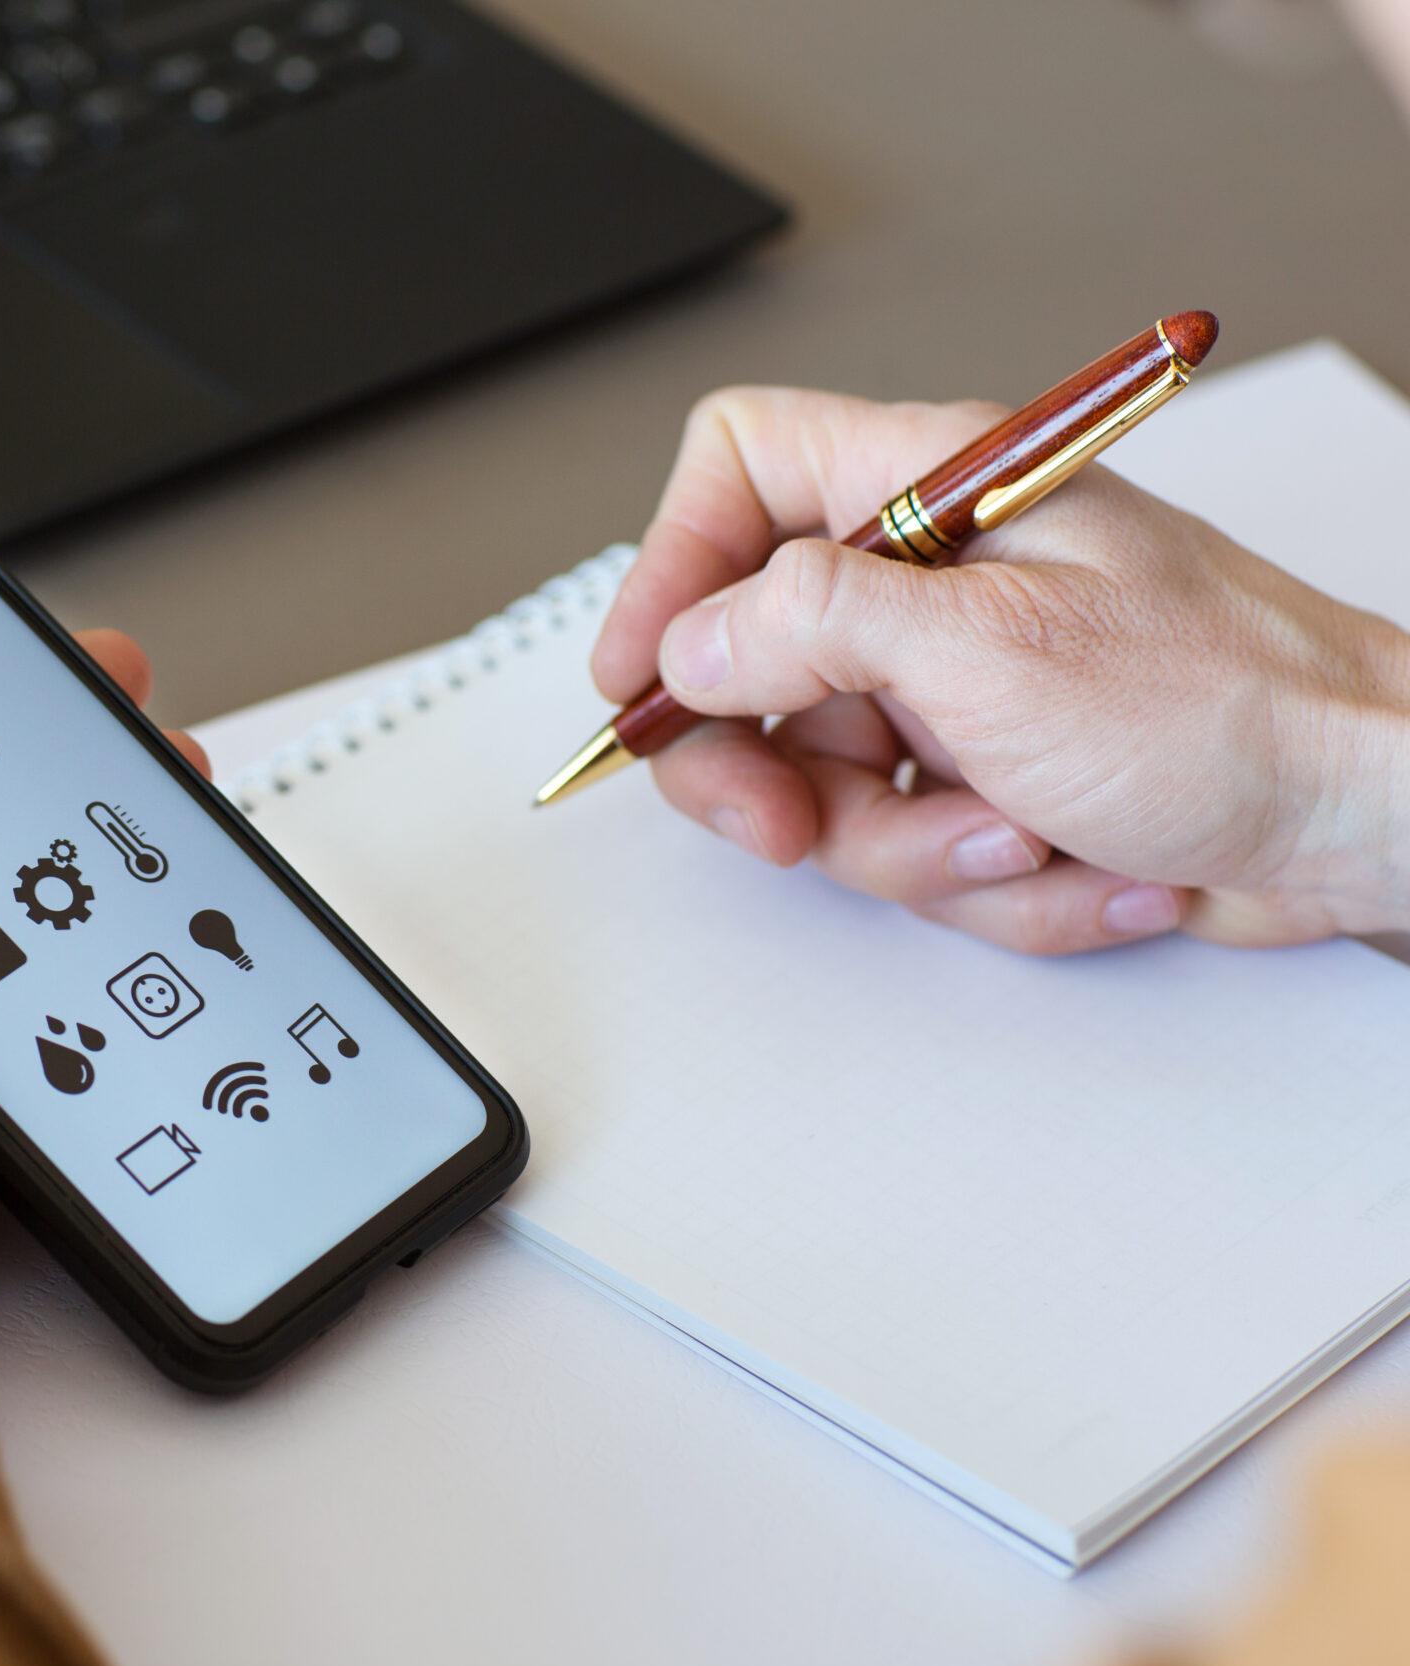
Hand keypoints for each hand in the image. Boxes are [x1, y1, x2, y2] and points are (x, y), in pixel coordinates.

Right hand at [590, 387, 1409, 952]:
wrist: (1366, 818)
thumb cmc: (1234, 705)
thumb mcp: (992, 652)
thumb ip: (813, 625)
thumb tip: (695, 639)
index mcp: (934, 494)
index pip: (741, 471)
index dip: (670, 565)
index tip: (642, 674)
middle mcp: (935, 582)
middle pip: (748, 655)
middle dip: (768, 766)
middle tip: (784, 821)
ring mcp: (960, 687)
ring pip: (826, 779)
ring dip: (915, 842)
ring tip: (1016, 832)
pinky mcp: (991, 779)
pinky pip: (911, 844)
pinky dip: (987, 880)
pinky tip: (1083, 859)